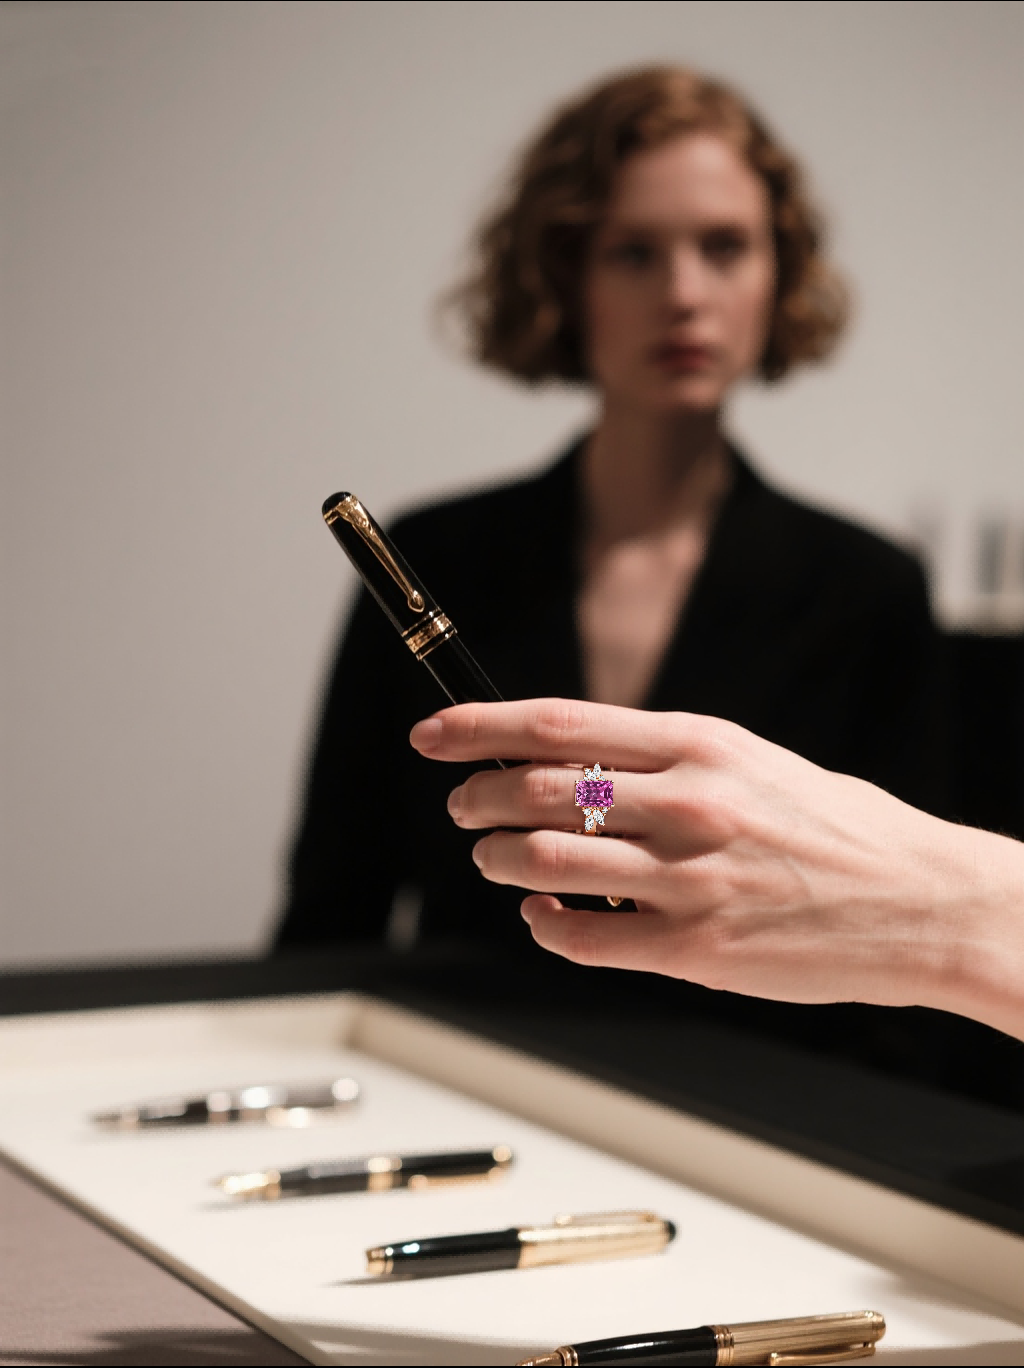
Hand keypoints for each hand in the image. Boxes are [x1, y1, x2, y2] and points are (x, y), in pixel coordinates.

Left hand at [410, 698, 1023, 1038]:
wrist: (922, 901)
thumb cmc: (836, 825)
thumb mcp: (750, 760)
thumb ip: (662, 758)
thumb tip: (567, 762)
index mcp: (699, 744)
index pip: (557, 724)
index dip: (478, 727)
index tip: (430, 733)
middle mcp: (687, 803)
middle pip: (534, 791)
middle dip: (475, 797)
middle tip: (462, 806)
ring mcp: (688, 879)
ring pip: (543, 864)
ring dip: (498, 862)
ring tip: (494, 861)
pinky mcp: (695, 949)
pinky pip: (583, 938)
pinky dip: (543, 926)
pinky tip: (542, 917)